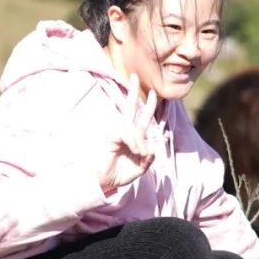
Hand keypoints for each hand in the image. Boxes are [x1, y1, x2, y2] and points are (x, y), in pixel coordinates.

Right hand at [99, 74, 157, 192]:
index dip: (148, 106)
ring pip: (135, 128)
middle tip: (135, 76)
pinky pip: (128, 133)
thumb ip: (149, 159)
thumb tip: (152, 148)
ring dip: (140, 141)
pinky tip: (136, 150)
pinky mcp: (111, 135)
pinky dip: (134, 142)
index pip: (142, 118)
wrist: (105, 182)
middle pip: (130, 107)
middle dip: (134, 92)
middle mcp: (125, 131)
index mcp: (133, 137)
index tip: (153, 93)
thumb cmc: (120, 174)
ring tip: (140, 153)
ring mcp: (117, 132)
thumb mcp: (141, 168)